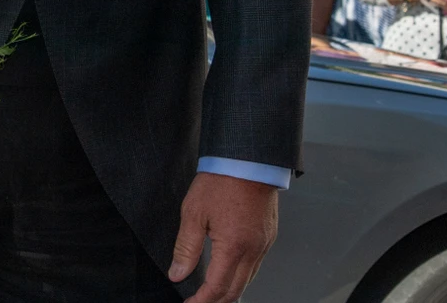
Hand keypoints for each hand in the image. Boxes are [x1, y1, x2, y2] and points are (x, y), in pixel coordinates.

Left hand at [168, 171, 279, 301]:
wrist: (249, 159)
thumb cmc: (221, 181)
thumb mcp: (193, 213)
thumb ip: (185, 248)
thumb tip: (177, 274)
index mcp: (234, 247)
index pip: (217, 287)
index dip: (202, 301)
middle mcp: (254, 250)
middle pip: (236, 290)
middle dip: (216, 302)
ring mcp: (264, 244)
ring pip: (248, 280)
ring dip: (230, 291)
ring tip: (211, 295)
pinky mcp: (269, 236)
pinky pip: (256, 265)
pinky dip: (242, 276)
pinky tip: (230, 274)